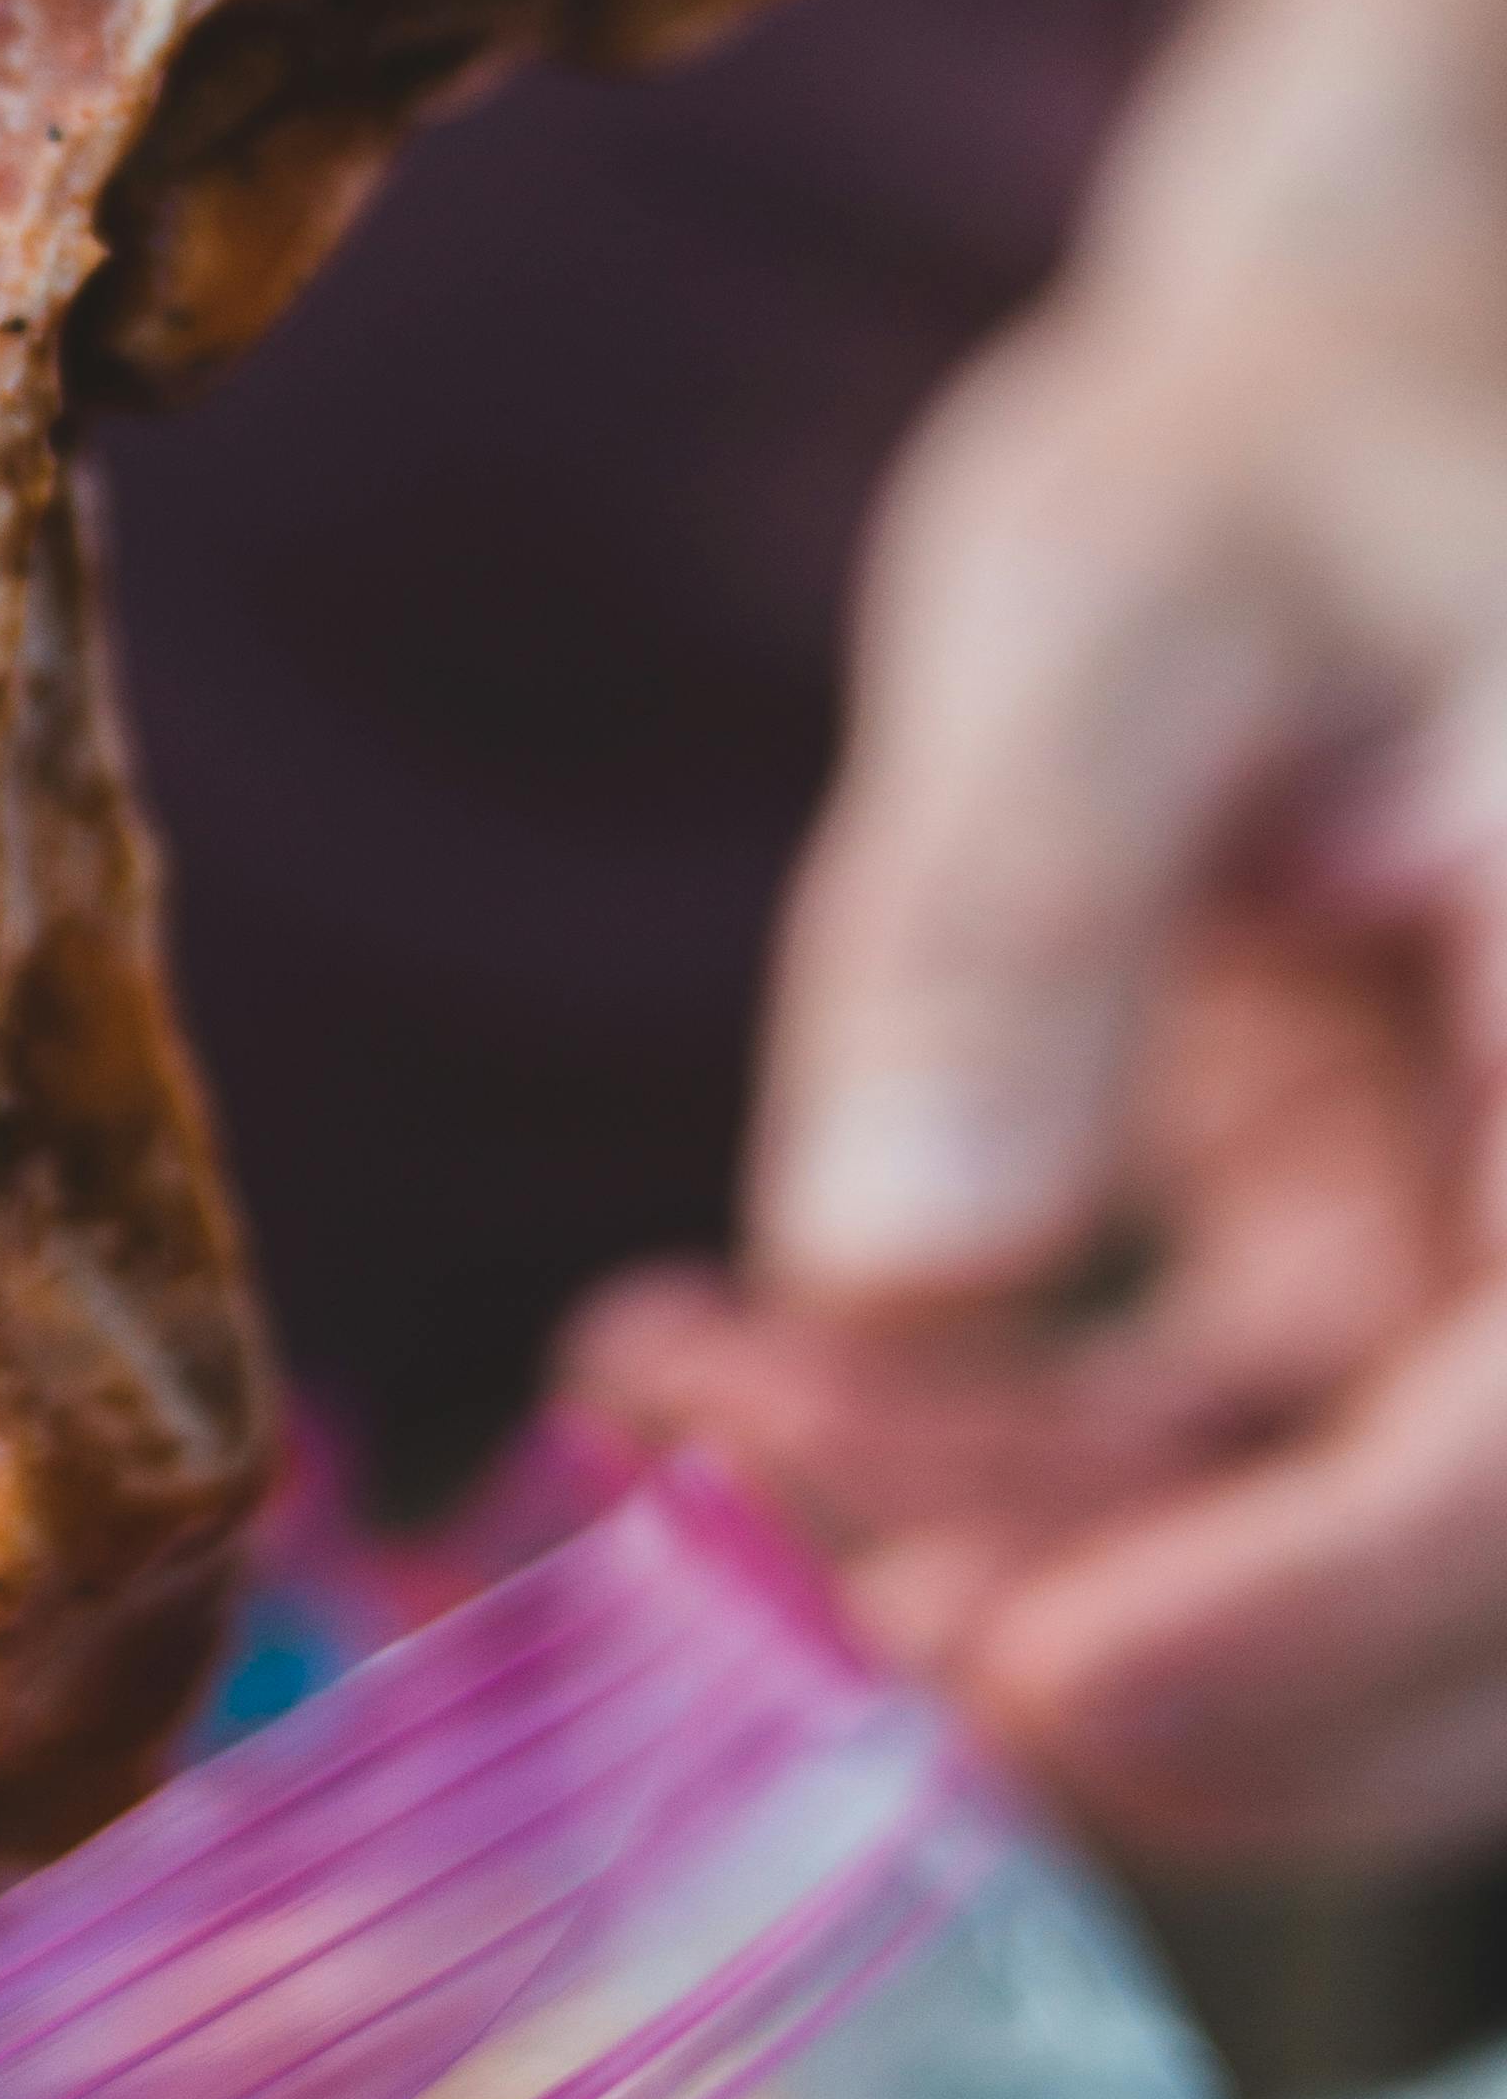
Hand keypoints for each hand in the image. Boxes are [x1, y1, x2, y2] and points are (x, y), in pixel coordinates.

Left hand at [590, 128, 1506, 1867]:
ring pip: (1290, 1574)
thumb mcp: (1113, 593)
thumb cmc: (1252, 453)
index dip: (1334, 1607)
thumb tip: (901, 1274)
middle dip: (1131, 1658)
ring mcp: (1487, 1278)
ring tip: (674, 1408)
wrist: (1294, 424)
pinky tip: (686, 1364)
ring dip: (986, 1559)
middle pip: (1462, 1613)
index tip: (1048, 1674)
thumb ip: (1011, 908)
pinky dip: (939, 1463)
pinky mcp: (1343, 1304)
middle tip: (791, 1594)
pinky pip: (1175, 1484)